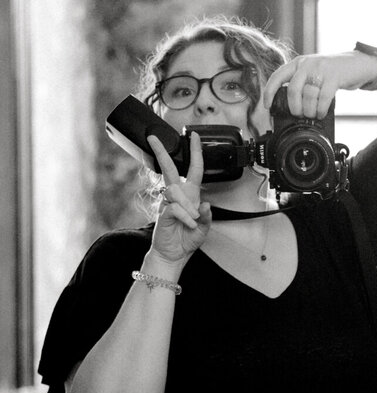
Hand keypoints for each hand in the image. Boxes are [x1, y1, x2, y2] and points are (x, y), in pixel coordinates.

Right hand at [147, 132, 210, 262]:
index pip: (193, 170)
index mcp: (190, 196)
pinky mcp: (162, 213)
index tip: (194, 137)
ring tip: (193, 221)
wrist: (173, 255)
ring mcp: (167, 203)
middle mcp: (178, 196)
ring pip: (176, 191)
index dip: (195, 153)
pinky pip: (175, 208)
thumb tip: (207, 204)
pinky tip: (189, 224)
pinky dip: (186, 217)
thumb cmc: (186, 240)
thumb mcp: (203, 229)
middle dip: (162, 152)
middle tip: (154, 138)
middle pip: (169, 169)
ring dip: (189, 207)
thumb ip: (207, 217)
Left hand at [263, 50, 376, 119]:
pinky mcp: (334, 76)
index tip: (267, 106)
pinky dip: (321, 109)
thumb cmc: (333, 72)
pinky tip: (321, 113)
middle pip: (292, 90)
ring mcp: (320, 69)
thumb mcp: (313, 72)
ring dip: (309, 111)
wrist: (358, 63)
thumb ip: (302, 82)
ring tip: (313, 114)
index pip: (277, 76)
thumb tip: (290, 105)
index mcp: (298, 63)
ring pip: (308, 96)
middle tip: (300, 115)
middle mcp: (307, 64)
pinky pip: (323, 98)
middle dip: (295, 108)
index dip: (269, 92)